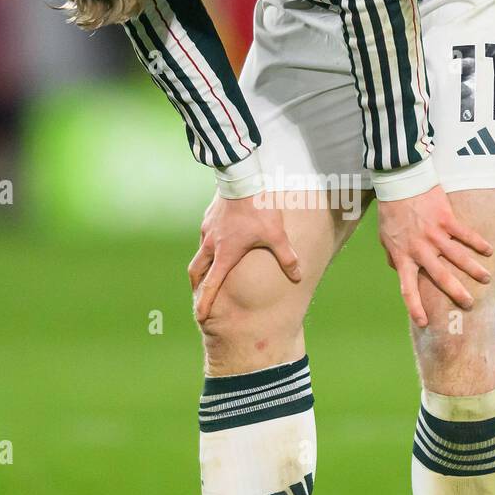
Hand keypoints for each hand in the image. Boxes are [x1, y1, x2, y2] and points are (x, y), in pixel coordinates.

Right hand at [189, 193, 301, 321]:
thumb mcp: (277, 234)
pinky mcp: (208, 217)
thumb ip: (287, 257)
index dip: (204, 303)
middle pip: (196, 271)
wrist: (241, 178)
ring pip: (199, 253)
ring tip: (209, 271)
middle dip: (197, 287)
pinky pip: (205, 236)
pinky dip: (208, 246)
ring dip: (202, 265)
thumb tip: (298, 276)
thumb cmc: (259, 208)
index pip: (211, 285)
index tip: (200, 316)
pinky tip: (218, 242)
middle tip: (199, 296)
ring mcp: (207, 230)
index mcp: (225, 254)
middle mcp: (211, 244)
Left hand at [378, 185, 492, 327]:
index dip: (415, 307)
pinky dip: (478, 243)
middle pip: (440, 277)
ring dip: (473, 270)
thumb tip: (397, 270)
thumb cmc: (391, 210)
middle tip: (469, 305)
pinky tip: (489, 251)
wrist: (400, 182)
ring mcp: (434, 234)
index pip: (407, 289)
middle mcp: (419, 249)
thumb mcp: (385, 237)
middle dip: (456, 293)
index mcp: (403, 256)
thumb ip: (392, 255)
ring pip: (458, 257)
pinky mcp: (446, 219)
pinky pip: (465, 234)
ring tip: (486, 279)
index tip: (424, 323)